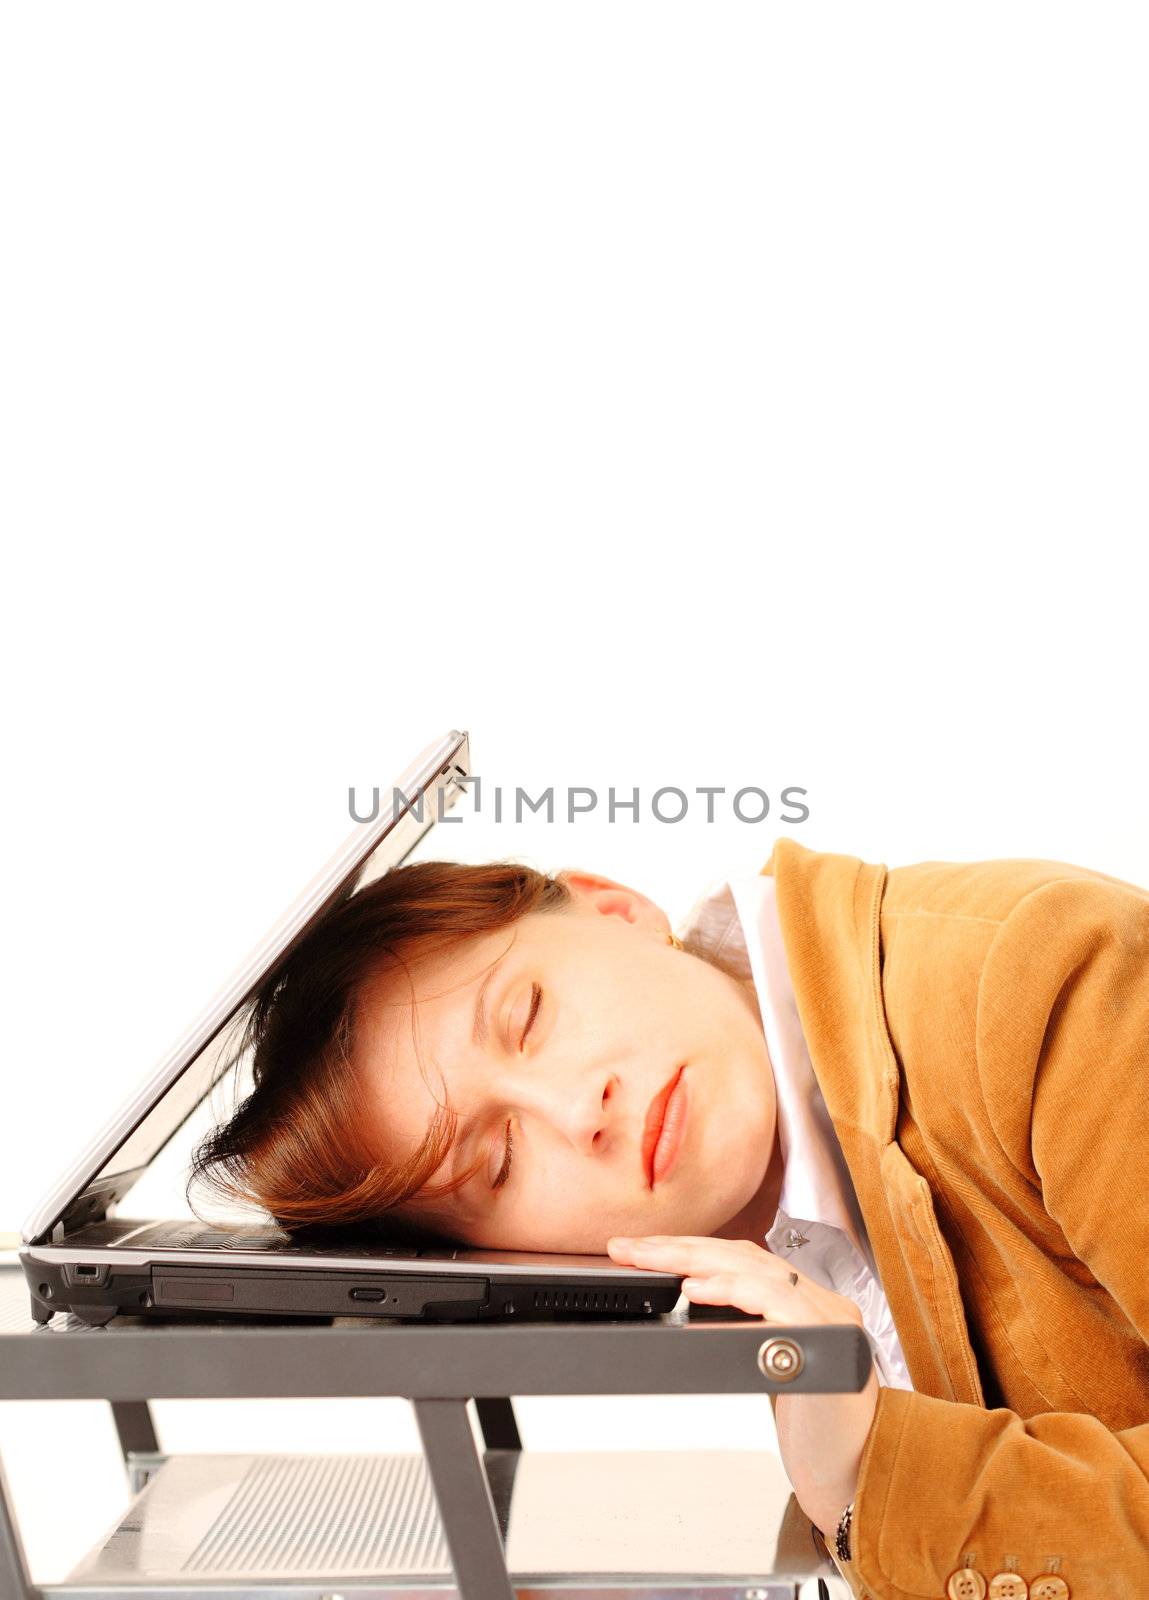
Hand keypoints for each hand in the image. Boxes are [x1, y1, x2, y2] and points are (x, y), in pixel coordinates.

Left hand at [606, 1233, 880, 1536]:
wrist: (856, 1480)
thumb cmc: (813, 1435)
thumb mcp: (769, 1375)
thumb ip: (744, 1336)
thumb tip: (685, 1306)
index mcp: (806, 1304)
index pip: (743, 1258)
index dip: (690, 1248)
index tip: (640, 1250)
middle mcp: (822, 1302)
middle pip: (745, 1256)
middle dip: (680, 1247)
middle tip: (629, 1249)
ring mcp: (829, 1318)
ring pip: (756, 1269)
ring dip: (696, 1261)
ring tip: (652, 1259)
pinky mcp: (829, 1342)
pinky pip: (778, 1301)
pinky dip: (734, 1289)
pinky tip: (697, 1290)